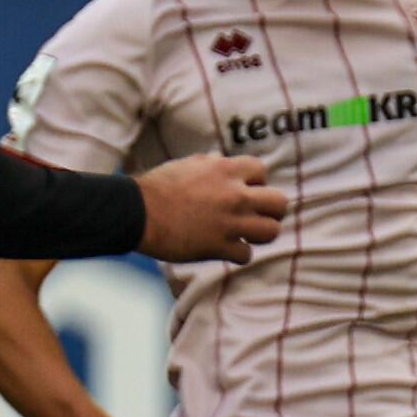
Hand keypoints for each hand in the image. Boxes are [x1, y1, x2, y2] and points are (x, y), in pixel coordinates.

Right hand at [137, 153, 288, 264]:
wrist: (137, 213)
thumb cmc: (158, 187)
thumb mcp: (188, 164)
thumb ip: (212, 164)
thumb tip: (223, 161)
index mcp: (226, 170)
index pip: (262, 171)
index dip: (255, 182)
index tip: (244, 190)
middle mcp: (235, 195)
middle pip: (279, 203)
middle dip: (271, 210)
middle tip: (258, 215)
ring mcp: (230, 223)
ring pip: (271, 231)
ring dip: (261, 233)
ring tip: (247, 234)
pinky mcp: (220, 247)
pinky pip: (247, 254)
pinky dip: (238, 254)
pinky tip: (226, 250)